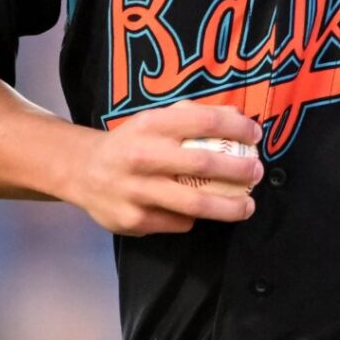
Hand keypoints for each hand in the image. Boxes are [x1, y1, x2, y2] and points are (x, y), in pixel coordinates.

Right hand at [64, 102, 263, 236]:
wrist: (81, 171)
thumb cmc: (131, 143)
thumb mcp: (155, 121)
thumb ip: (193, 116)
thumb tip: (240, 119)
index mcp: (150, 125)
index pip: (204, 122)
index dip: (236, 129)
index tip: (256, 135)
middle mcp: (142, 157)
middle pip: (203, 164)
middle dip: (239, 170)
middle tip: (257, 172)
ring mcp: (137, 191)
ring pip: (195, 204)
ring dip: (229, 207)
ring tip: (248, 206)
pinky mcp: (135, 220)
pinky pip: (179, 222)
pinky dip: (194, 218)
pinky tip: (198, 213)